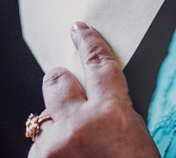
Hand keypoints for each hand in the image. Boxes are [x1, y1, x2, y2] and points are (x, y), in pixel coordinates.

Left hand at [27, 22, 160, 157]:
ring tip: (75, 144)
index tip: (79, 29)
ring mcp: (54, 145)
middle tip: (73, 98)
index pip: (97, 62)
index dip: (88, 41)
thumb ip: (115, 107)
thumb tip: (95, 87)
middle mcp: (78, 126)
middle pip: (56, 80)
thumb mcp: (137, 135)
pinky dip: (51, 149)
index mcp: (111, 115)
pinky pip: (38, 144)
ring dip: (58, 125)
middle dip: (64, 84)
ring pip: (45, 115)